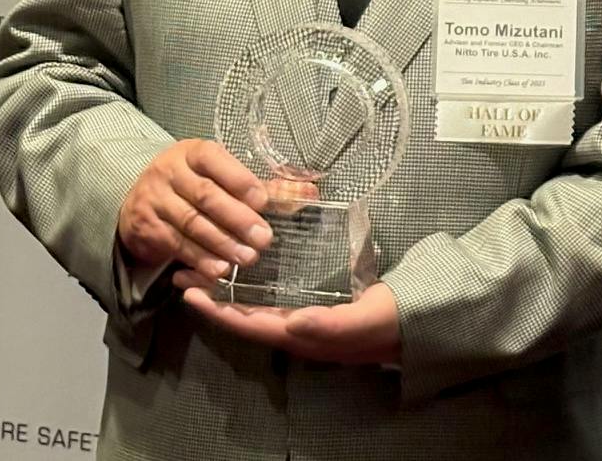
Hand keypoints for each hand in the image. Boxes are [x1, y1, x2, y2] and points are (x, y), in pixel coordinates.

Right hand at [116, 139, 269, 279]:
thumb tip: (308, 193)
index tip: (264, 202)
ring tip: (247, 257)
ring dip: (222, 244)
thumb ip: (261, 185)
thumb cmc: (194, 183)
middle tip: (263, 238)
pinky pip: (176, 244)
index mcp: (193, 152)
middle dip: (237, 219)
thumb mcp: (220, 175)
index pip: (215, 160)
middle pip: (206, 195)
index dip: (240, 181)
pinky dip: (200, 259)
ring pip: (191, 223)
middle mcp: (169, 172)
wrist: (141, 198)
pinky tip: (219, 269)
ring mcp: (155, 199)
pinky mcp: (146, 227)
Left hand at [170, 269, 401, 364]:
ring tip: (205, 267)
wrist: (417, 323)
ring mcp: (304, 320)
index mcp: (302, 335)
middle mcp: (296, 330)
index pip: (249, 325)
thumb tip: (291, 322)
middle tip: (184, 271)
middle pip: (244, 316)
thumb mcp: (365, 320)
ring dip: (229, 289)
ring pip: (255, 307)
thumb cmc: (391, 321)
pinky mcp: (314, 307)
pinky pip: (274, 298)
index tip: (189, 292)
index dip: (217, 311)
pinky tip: (249, 269)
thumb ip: (330, 325)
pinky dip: (254, 284)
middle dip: (214, 296)